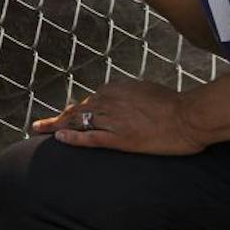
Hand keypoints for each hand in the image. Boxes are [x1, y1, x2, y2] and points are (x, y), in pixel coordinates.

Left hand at [32, 79, 206, 154]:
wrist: (190, 116)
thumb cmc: (174, 104)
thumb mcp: (146, 90)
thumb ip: (129, 95)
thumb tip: (122, 99)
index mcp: (114, 89)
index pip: (88, 101)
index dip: (74, 111)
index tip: (64, 116)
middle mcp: (108, 102)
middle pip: (77, 111)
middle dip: (58, 118)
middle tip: (39, 125)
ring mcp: (112, 120)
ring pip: (78, 123)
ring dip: (57, 126)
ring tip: (40, 131)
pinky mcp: (120, 139)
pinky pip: (90, 138)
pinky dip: (73, 138)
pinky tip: (59, 140)